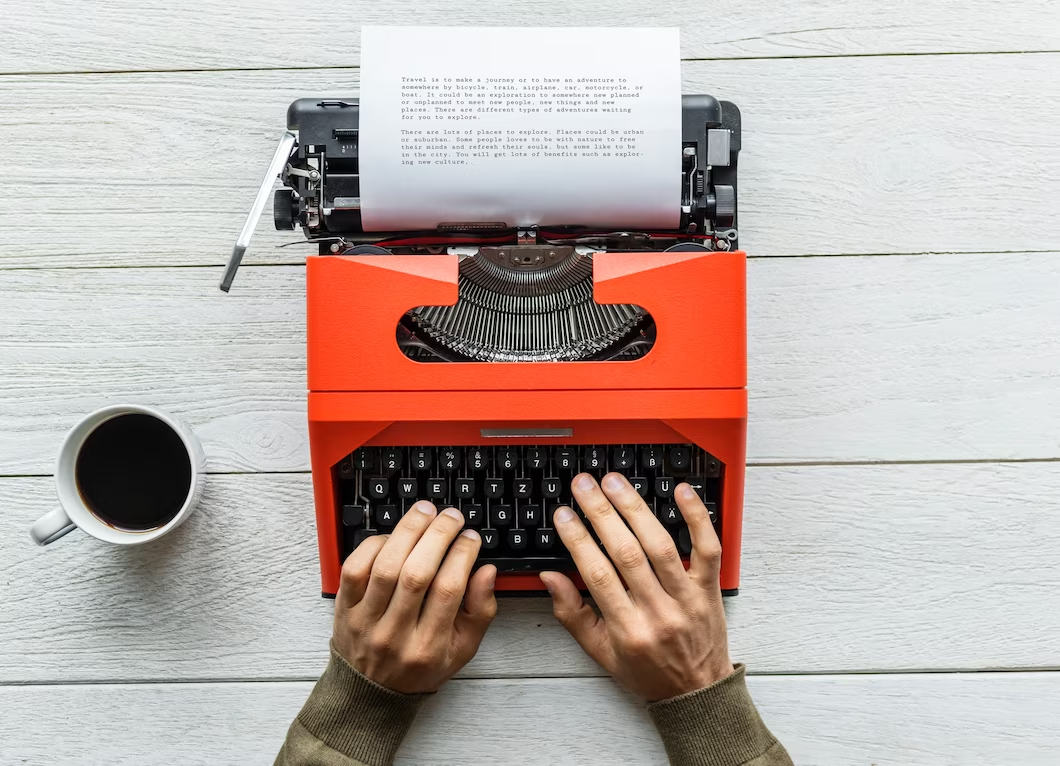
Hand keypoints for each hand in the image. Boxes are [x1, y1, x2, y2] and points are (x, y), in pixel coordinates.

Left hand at [334, 502, 497, 692]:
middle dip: (437, 536)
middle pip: (416, 574)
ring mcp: (366, 621)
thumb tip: (487, 571)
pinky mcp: (344, 609)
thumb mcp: (462, 649)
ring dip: (407, 532)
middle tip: (451, 517)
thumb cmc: (419, 667)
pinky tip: (392, 536)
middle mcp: (395, 635)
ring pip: (385, 567)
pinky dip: (373, 545)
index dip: (462, 555)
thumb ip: (480, 611)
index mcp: (429, 647)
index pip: (448, 590)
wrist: (370, 695)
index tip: (471, 537)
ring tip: (425, 512)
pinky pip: (354, 568)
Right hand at [540, 473, 733, 701]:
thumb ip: (572, 614)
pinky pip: (708, 548)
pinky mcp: (710, 588)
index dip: (578, 540)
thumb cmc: (647, 671)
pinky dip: (697, 517)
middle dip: (601, 513)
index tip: (563, 515)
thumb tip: (550, 576)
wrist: (697, 694)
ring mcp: (687, 598)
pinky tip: (681, 491)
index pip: (598, 576)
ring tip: (615, 482)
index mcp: (628, 630)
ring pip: (661, 545)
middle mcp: (659, 612)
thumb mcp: (600, 653)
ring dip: (636, 508)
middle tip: (584, 485)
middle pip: (627, 553)